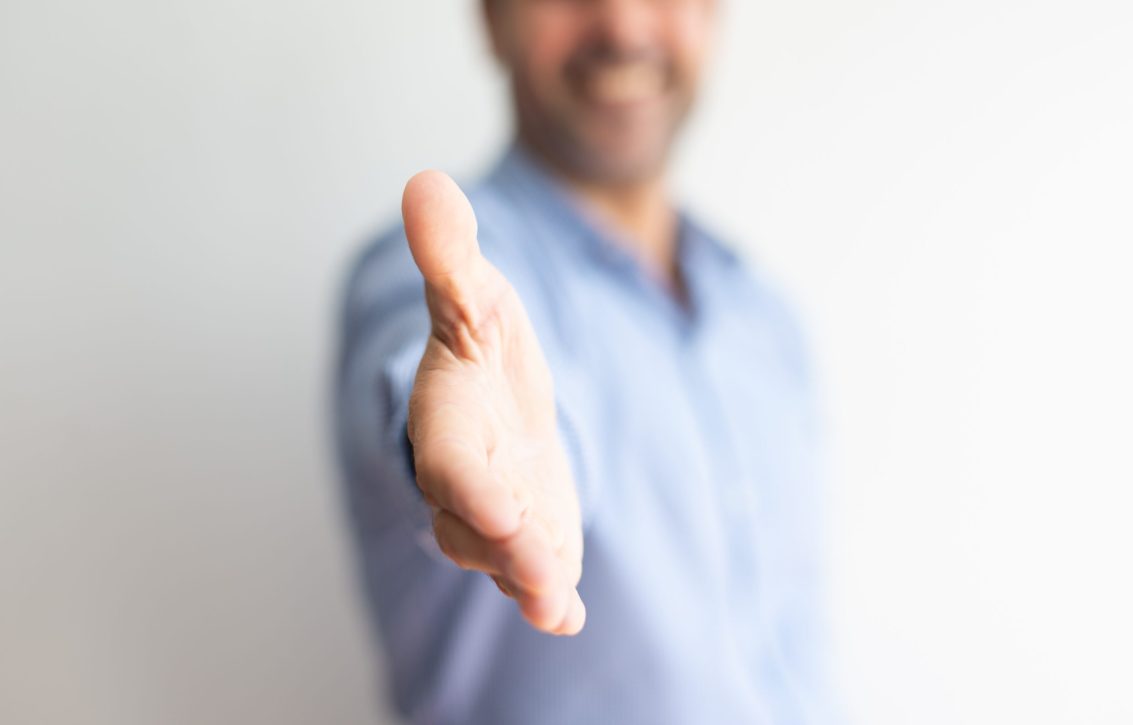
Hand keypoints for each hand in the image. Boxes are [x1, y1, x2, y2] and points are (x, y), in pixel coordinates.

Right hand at [402, 170, 585, 635]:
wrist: (496, 392)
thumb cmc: (481, 340)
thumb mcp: (475, 293)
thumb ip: (453, 255)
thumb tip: (426, 181)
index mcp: (445, 419)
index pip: (446, 457)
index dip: (466, 482)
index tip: (496, 504)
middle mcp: (462, 476)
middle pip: (473, 521)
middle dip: (503, 546)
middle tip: (539, 572)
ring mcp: (496, 511)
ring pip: (502, 556)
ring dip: (527, 579)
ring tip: (556, 605)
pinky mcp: (530, 532)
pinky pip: (535, 570)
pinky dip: (549, 597)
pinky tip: (569, 617)